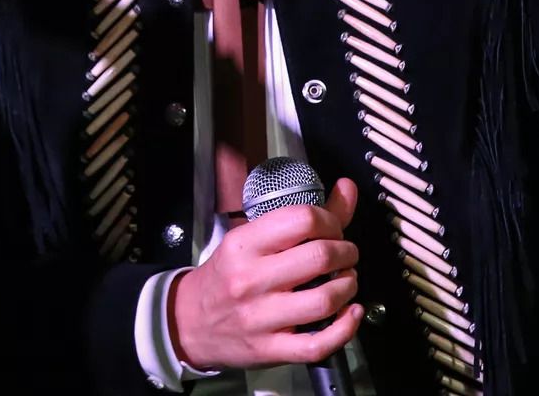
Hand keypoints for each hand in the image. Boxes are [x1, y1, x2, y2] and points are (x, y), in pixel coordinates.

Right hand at [168, 177, 362, 369]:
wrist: (189, 322)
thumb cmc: (225, 278)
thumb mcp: (250, 241)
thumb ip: (302, 217)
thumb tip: (346, 189)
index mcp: (243, 245)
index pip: (302, 219)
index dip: (331, 221)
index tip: (333, 229)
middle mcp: (251, 279)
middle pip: (320, 257)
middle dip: (346, 252)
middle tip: (345, 255)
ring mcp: (260, 317)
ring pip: (324, 300)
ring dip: (348, 287)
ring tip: (346, 281)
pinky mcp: (270, 348)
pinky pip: (319, 343)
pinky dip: (345, 329)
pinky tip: (349, 314)